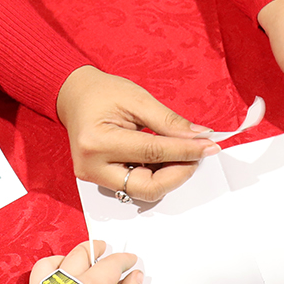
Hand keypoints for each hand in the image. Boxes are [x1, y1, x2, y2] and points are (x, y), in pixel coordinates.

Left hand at [19, 240, 141, 283]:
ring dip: (65, 259)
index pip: (111, 263)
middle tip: (103, 251)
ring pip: (50, 264)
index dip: (123, 259)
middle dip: (95, 250)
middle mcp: (65, 283)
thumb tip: (134, 276)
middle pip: (80, 255)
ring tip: (73, 263)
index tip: (129, 261)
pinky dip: (49, 279)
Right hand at [56, 66, 218, 201]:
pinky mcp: (100, 180)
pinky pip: (134, 185)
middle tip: (197, 154)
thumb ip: (169, 122)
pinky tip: (165, 157)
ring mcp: (94, 177)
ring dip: (169, 175)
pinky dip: (156, 174)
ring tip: (181, 152)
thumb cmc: (102, 93)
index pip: (154, 152)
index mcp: (98, 141)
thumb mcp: (138, 99)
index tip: (210, 146)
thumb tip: (200, 136)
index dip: (187, 151)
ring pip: (143, 190)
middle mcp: (92, 166)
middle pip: (146, 187)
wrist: (74, 96)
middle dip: (178, 173)